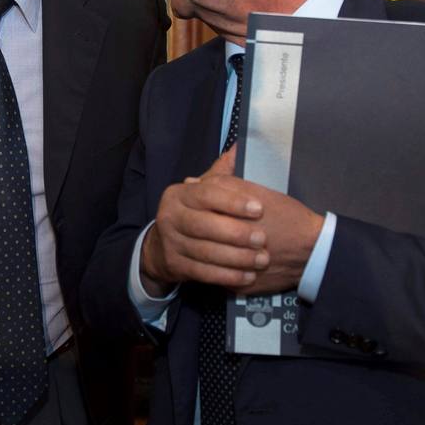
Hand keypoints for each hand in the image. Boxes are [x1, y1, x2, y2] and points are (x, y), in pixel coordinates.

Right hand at [140, 147, 323, 293]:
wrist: (162, 246)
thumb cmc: (193, 213)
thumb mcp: (202, 192)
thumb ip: (221, 174)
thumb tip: (238, 148)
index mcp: (179, 194)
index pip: (207, 194)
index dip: (234, 202)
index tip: (259, 209)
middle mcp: (170, 217)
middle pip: (205, 225)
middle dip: (237, 234)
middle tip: (263, 239)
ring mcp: (170, 243)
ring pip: (206, 252)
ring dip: (237, 258)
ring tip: (261, 260)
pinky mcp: (174, 266)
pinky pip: (204, 273)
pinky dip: (227, 276)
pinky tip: (247, 276)